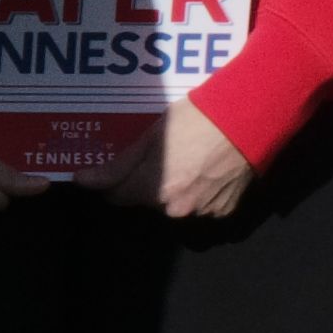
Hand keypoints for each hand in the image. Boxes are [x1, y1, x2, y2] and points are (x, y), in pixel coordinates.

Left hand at [103, 98, 256, 217]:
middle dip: (144, 183)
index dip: (109, 181)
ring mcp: (203, 213)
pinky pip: (201, 206)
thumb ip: (119, 165)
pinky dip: (198, 193)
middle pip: (147, 200)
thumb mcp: (153, 135)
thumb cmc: (197, 119)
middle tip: (153, 157)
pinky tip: (205, 170)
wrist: (249, 120)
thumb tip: (83, 181)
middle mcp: (176, 209)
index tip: (106, 168)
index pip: (116, 196)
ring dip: (172, 190)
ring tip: (184, 160)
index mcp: (155, 189)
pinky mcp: (224, 211)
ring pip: (174, 205)